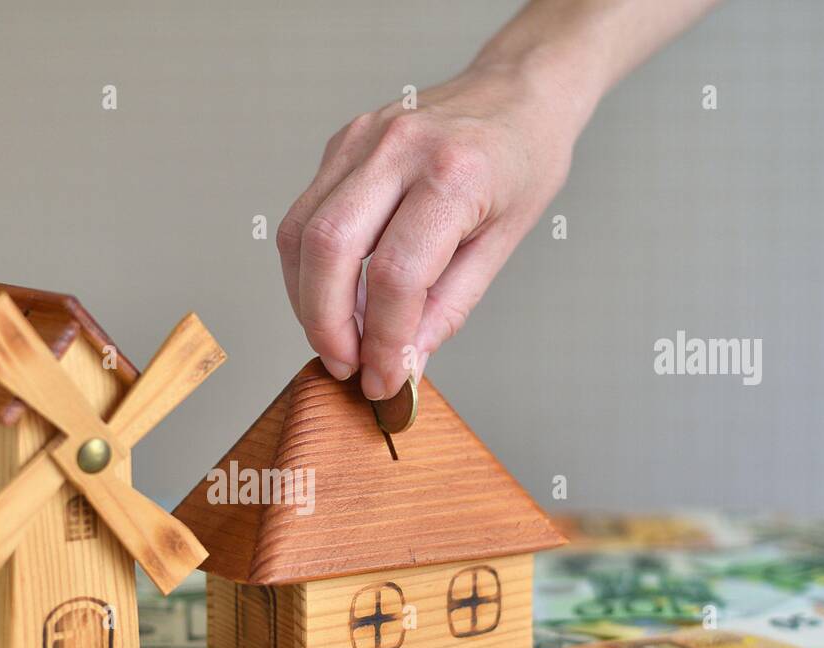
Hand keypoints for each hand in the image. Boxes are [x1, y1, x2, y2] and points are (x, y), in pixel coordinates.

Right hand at [278, 62, 582, 399]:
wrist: (518, 92)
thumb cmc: (522, 162)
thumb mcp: (501, 245)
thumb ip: (445, 309)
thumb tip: (402, 365)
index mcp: (454, 174)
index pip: (395, 276)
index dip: (383, 341)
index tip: (385, 379)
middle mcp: (400, 148)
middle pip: (330, 250)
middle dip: (327, 325)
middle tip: (345, 365)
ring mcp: (361, 140)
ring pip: (301, 235)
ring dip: (308, 302)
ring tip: (336, 339)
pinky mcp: (340, 144)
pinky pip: (303, 217)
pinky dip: (308, 269)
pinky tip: (332, 296)